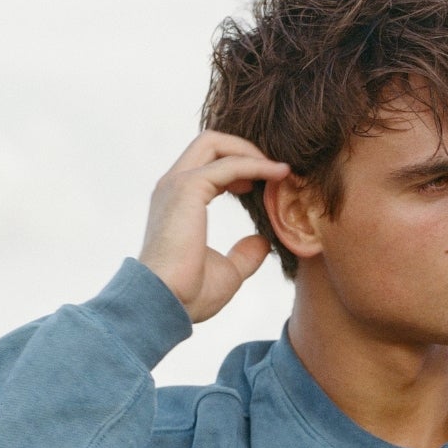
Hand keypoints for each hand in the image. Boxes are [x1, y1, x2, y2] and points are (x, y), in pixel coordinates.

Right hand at [139, 131, 290, 323]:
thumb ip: (244, 254)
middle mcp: (173, 185)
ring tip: (281, 171)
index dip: (238, 167)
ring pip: (216, 143)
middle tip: (275, 171)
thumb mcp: (227, 272)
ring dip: (252, 153)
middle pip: (210, 143)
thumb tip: (263, 242)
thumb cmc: (188, 294)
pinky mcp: (189, 187)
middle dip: (245, 150)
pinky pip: (229, 164)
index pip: (208, 164)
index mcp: (178, 202)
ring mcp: (178, 183)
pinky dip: (257, 165)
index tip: (264, 186)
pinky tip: (279, 175)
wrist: (165, 303)